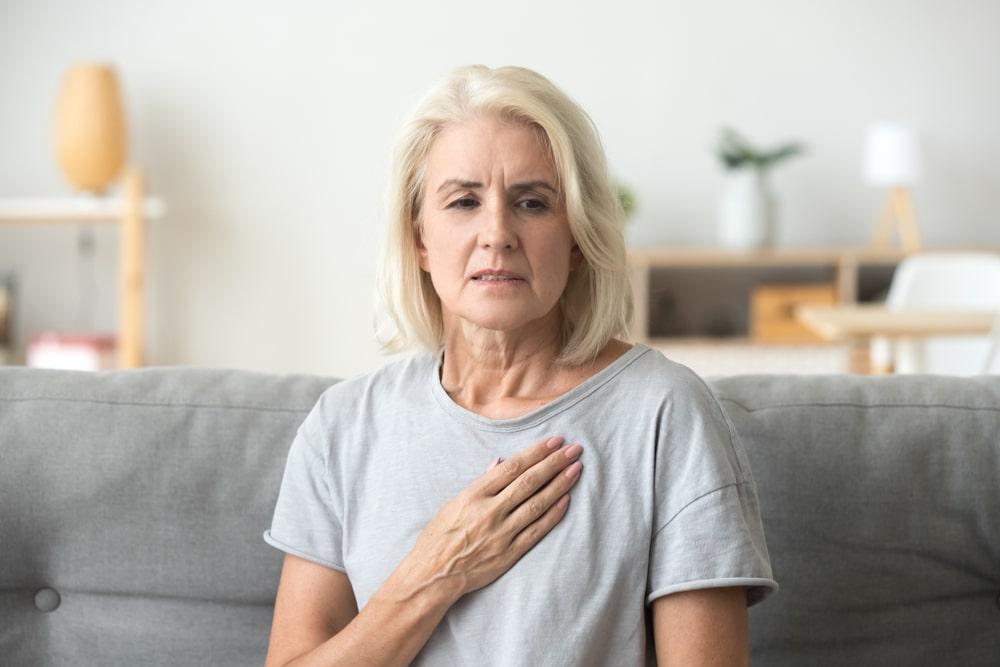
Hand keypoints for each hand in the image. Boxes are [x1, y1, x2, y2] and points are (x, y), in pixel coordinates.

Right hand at [388, 436, 582, 604]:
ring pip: (537, 503)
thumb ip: (480, 483)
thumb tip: (500, 462)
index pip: (512, 467)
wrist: (433, 574)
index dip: (536, 453)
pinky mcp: (509, 553)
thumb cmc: (439, 536)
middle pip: (529, 482)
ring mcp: (501, 533)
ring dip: (560, 484)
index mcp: (474, 495)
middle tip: (574, 450)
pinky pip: (536, 530)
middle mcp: (490, 511)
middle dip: (554, 463)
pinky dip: (553, 514)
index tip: (554, 442)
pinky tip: (566, 499)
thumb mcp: (454, 503)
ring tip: (576, 469)